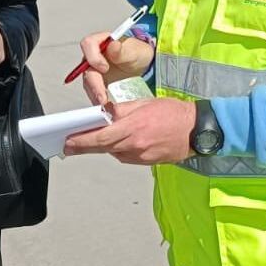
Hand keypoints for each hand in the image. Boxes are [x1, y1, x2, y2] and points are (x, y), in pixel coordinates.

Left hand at [63, 97, 195, 164]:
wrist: (197, 131)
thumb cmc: (173, 113)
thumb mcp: (144, 104)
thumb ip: (120, 111)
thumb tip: (102, 114)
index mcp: (132, 127)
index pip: (100, 137)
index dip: (81, 141)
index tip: (68, 140)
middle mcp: (134, 145)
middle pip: (102, 147)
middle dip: (83, 146)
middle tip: (68, 146)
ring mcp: (140, 156)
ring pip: (113, 152)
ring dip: (102, 146)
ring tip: (93, 138)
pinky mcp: (145, 162)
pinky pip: (125, 156)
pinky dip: (117, 148)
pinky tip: (119, 141)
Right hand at [77, 31, 154, 105]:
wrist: (141, 63)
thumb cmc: (136, 52)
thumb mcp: (134, 51)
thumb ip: (122, 50)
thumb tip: (113, 45)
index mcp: (100, 42)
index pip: (88, 44)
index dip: (93, 56)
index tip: (104, 68)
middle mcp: (93, 55)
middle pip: (86, 68)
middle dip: (94, 85)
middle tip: (103, 98)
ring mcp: (93, 69)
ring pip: (88, 82)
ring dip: (96, 94)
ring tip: (105, 106)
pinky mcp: (97, 82)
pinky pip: (93, 91)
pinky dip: (99, 98)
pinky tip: (107, 106)